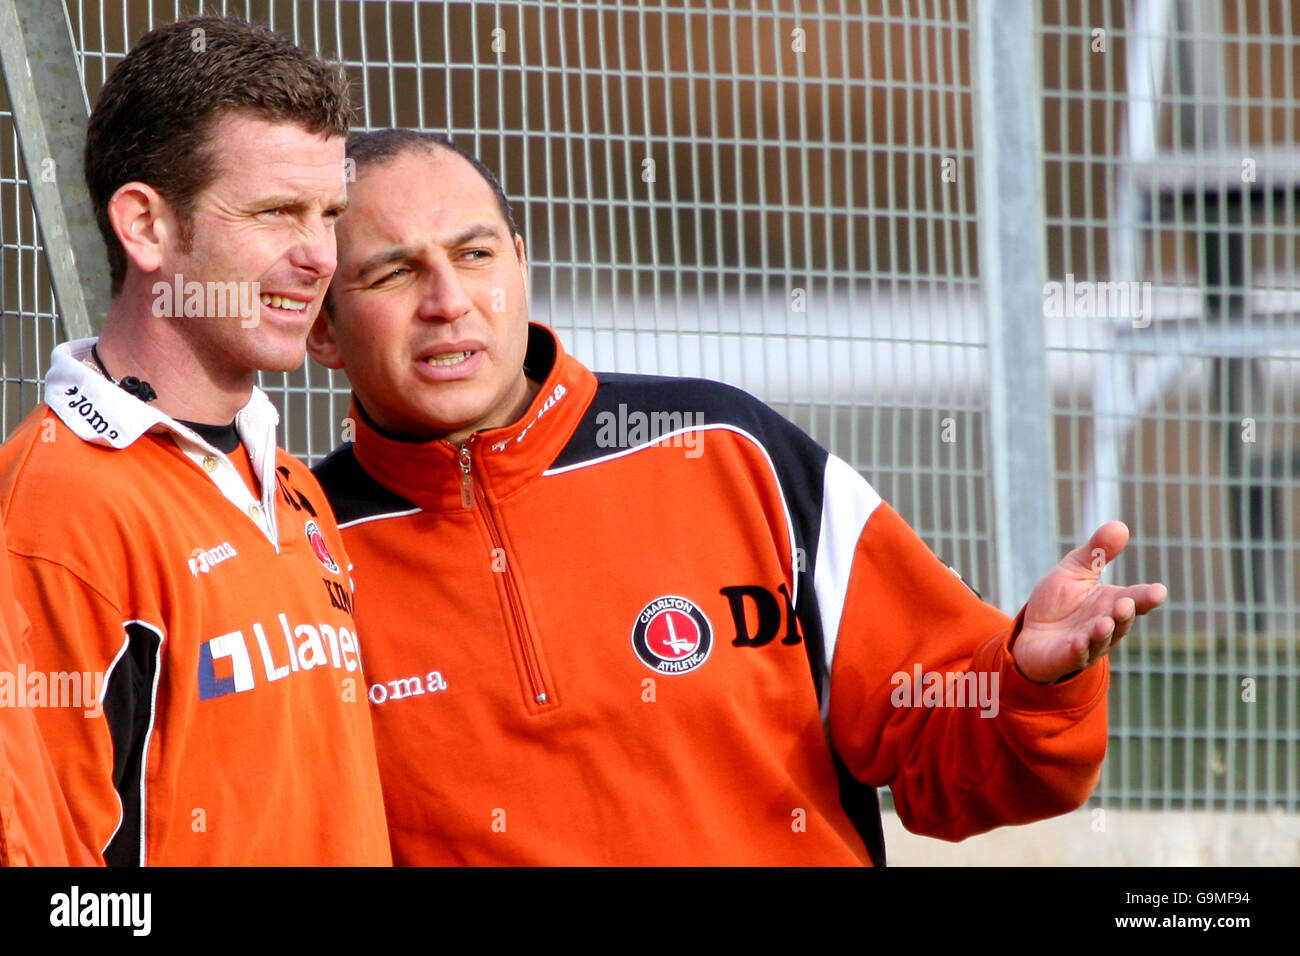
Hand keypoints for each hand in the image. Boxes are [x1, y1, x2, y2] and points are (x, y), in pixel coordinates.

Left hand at [1011, 521, 1166, 683]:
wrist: (1031, 633)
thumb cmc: (1059, 602)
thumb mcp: (1075, 569)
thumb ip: (1096, 551)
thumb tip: (1119, 525)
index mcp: (1112, 602)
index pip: (1136, 599)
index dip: (1147, 597)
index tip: (1158, 591)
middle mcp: (1106, 625)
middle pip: (1122, 620)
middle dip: (1125, 614)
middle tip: (1125, 604)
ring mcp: (1089, 644)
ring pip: (1102, 640)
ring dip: (1104, 632)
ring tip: (1105, 622)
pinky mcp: (1068, 657)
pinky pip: (1077, 654)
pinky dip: (1079, 649)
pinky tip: (1078, 641)